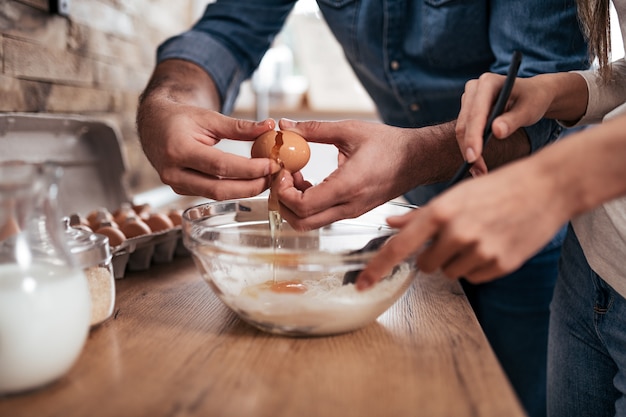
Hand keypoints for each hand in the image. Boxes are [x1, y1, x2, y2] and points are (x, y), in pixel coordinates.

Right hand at [138, 100, 280, 199]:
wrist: (154, 125)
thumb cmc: (180, 118)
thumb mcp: (209, 117)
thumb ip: (239, 126)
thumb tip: (268, 126)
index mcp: (178, 149)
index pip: (220, 165)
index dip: (248, 168)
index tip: (271, 165)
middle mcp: (174, 172)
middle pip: (219, 188)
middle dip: (251, 186)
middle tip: (273, 178)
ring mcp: (176, 184)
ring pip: (216, 195)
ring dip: (245, 190)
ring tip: (266, 179)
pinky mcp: (182, 190)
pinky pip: (211, 194)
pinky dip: (233, 189)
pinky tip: (250, 182)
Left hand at [275, 118, 428, 229]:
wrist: (417, 160)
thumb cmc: (389, 144)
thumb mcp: (350, 130)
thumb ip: (314, 129)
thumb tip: (286, 125)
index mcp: (348, 186)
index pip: (303, 206)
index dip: (283, 191)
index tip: (282, 171)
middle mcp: (349, 206)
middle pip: (301, 222)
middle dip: (283, 202)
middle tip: (283, 178)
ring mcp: (351, 213)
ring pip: (309, 223)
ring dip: (295, 204)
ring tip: (296, 178)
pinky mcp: (352, 212)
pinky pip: (322, 217)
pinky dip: (307, 204)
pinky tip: (310, 181)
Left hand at [355, 156, 568, 288]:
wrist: (545, 187)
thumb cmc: (496, 187)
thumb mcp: (454, 194)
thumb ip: (419, 215)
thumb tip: (390, 224)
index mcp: (441, 211)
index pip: (399, 247)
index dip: (377, 268)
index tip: (361, 284)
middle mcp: (457, 232)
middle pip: (425, 265)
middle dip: (432, 255)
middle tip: (453, 235)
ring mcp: (480, 250)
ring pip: (449, 273)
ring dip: (455, 260)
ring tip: (477, 235)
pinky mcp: (500, 264)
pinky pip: (473, 277)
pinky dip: (477, 266)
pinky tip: (492, 243)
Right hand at [455, 73, 554, 174]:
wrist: (534, 94)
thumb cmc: (534, 100)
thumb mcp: (529, 110)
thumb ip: (513, 120)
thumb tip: (496, 131)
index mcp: (488, 83)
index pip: (476, 113)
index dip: (473, 136)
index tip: (474, 158)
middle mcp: (474, 88)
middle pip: (464, 123)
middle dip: (469, 148)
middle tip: (479, 172)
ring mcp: (469, 98)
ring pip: (461, 129)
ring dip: (468, 151)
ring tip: (480, 172)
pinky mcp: (468, 110)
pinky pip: (465, 131)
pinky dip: (470, 148)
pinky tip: (478, 164)